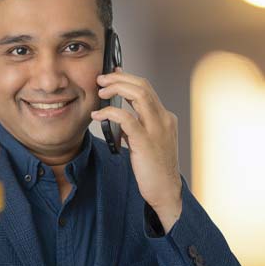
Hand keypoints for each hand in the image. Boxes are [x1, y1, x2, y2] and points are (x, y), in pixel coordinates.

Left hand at [90, 67, 181, 220]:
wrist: (166, 192)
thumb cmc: (155, 171)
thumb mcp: (147, 143)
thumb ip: (136, 128)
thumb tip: (118, 117)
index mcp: (165, 119)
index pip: (147, 89)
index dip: (128, 78)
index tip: (113, 73)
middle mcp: (164, 119)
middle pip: (143, 86)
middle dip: (120, 78)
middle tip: (102, 79)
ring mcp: (157, 129)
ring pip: (138, 95)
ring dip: (117, 88)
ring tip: (100, 91)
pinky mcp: (146, 141)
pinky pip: (126, 118)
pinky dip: (109, 113)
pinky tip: (98, 115)